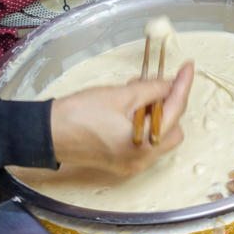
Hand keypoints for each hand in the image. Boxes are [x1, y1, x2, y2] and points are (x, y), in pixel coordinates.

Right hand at [49, 62, 193, 175]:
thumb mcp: (120, 95)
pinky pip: (144, 142)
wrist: (45, 134)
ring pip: (159, 135)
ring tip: (136, 92)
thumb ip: (152, 89)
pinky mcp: (121, 163)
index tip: (188, 68)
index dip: (182, 86)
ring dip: (154, 113)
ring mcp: (132, 165)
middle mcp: (142, 160)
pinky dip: (143, 125)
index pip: (175, 110)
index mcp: (144, 144)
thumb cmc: (79, 114)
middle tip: (154, 83)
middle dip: (168, 104)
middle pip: (172, 128)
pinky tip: (129, 108)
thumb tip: (170, 85)